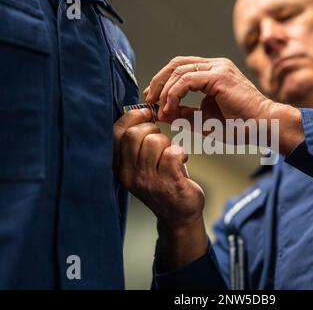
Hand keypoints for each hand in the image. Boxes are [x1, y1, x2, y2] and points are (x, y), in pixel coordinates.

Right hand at [113, 108, 207, 270]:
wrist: (179, 216)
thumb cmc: (163, 184)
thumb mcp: (142, 165)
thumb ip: (137, 144)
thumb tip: (139, 111)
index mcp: (121, 167)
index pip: (116, 134)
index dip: (131, 117)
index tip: (145, 113)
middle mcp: (130, 174)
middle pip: (135, 135)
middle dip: (152, 129)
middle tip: (161, 139)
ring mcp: (149, 181)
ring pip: (155, 142)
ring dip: (168, 143)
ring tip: (171, 154)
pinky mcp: (168, 184)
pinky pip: (172, 154)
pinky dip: (180, 152)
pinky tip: (181, 160)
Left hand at [144, 56, 303, 154]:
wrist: (263, 128)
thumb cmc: (240, 126)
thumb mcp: (204, 120)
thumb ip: (184, 114)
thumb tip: (162, 112)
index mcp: (214, 72)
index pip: (181, 68)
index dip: (163, 81)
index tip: (153, 98)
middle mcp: (216, 66)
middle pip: (177, 64)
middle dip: (158, 81)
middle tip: (149, 99)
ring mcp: (219, 68)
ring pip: (179, 71)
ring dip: (164, 90)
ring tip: (160, 108)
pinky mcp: (219, 77)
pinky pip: (187, 81)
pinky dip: (174, 94)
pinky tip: (171, 108)